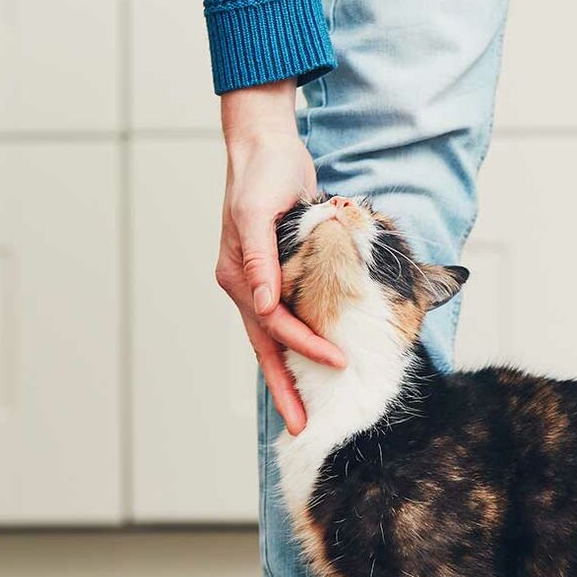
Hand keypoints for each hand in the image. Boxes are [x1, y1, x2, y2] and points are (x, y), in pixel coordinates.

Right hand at [215, 81, 344, 434]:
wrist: (266, 147)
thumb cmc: (263, 173)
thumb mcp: (258, 210)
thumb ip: (260, 258)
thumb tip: (263, 304)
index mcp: (239, 276)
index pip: (275, 325)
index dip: (306, 346)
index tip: (338, 362)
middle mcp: (247, 286)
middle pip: (268, 348)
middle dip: (284, 390)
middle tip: (300, 429)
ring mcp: (261, 283)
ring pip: (276, 340)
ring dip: (290, 375)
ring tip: (302, 411)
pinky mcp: (278, 275)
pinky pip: (288, 320)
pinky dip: (299, 345)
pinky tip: (311, 365)